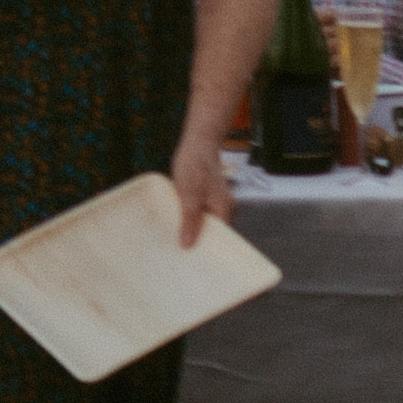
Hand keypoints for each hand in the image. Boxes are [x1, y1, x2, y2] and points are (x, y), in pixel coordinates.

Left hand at [172, 127, 222, 247]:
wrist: (198, 141)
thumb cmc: (195, 165)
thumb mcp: (189, 195)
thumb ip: (190, 221)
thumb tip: (188, 245)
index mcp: (225, 210)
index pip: (220, 239)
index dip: (207, 250)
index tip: (194, 262)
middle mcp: (225, 208)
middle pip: (213, 232)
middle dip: (198, 241)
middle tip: (180, 254)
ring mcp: (217, 202)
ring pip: (205, 222)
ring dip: (192, 229)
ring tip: (177, 241)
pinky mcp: (208, 196)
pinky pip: (200, 212)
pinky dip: (190, 217)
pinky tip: (177, 221)